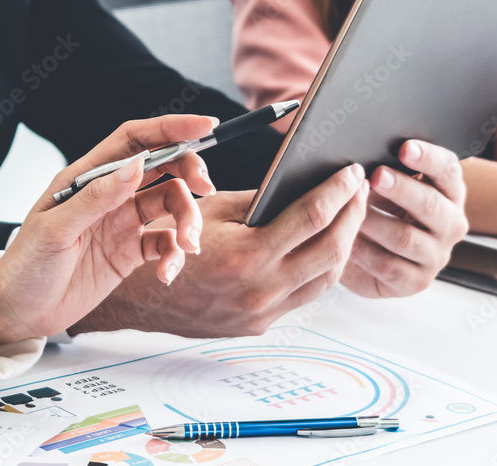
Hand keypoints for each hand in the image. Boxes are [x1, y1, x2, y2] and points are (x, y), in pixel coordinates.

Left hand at [0, 115, 217, 346]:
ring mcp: (123, 222)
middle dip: (189, 172)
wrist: (19, 312)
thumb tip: (137, 165)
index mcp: (88, 176)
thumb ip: (97, 197)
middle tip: (206, 188)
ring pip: (172, 204)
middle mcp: (110, 193)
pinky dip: (175, 256)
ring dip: (188, 221)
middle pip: (163, 167)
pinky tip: (166, 274)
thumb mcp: (57, 230)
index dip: (171, 128)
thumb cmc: (27, 265)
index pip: (135, 140)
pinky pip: (166, 244)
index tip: (205, 126)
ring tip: (188, 247)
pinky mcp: (131, 252)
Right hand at [70, 163, 369, 337]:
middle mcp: (260, 290)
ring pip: (326, 279)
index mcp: (246, 256)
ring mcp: (262, 312)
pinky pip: (305, 294)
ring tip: (350, 214)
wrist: (136, 297)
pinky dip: (321, 267)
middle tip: (360, 189)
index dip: (339, 191)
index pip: (312, 217)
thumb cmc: (167, 242)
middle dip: (353, 215)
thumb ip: (261, 200)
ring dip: (345, 243)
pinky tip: (325, 243)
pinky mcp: (260, 324)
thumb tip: (303, 182)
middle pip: (333, 251)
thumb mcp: (211, 210)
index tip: (351, 172)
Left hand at [341, 140, 468, 297]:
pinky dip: (364, 251)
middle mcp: (451, 224)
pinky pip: (389, 266)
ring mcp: (436, 255)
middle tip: (376, 176)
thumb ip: (386, 168)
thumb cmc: (380, 208)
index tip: (404, 148)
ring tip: (352, 208)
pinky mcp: (416, 281)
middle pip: (430, 205)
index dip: (428, 158)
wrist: (369, 255)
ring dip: (375, 222)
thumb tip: (362, 155)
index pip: (448, 171)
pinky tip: (347, 239)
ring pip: (406, 238)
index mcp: (450, 192)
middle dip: (402, 189)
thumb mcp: (388, 185)